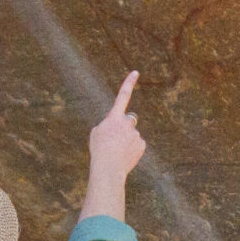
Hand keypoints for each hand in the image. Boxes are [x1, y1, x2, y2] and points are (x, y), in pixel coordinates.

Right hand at [80, 72, 144, 222]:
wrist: (108, 168)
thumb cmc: (99, 150)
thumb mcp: (97, 133)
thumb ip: (108, 125)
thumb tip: (118, 128)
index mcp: (114, 117)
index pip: (123, 96)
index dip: (129, 83)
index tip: (136, 72)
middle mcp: (127, 122)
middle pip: (128, 120)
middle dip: (125, 126)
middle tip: (117, 139)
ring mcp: (136, 134)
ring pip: (132, 135)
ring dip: (126, 141)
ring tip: (117, 152)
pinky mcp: (142, 145)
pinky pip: (137, 144)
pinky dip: (132, 149)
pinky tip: (125, 156)